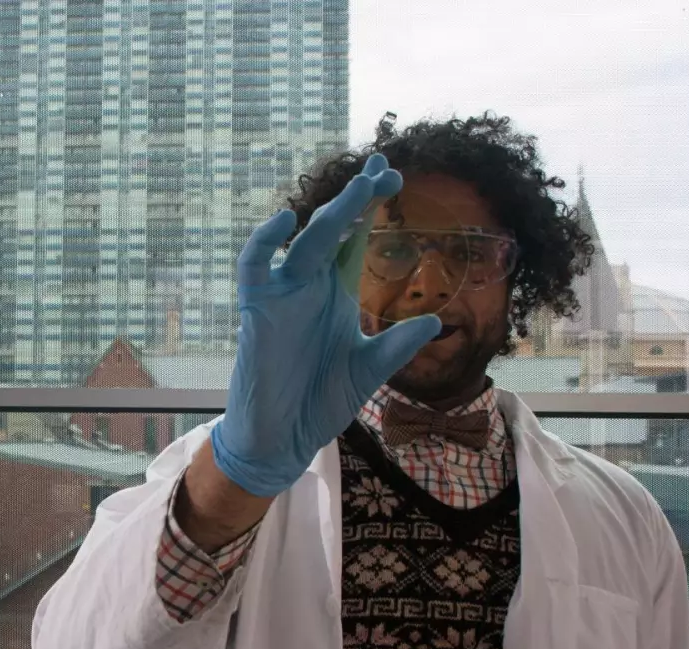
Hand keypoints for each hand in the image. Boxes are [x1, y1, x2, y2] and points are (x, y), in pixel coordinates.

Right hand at [211, 154, 441, 496]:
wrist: (282, 438)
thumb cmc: (320, 402)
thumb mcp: (369, 370)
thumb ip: (397, 345)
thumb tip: (435, 320)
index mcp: (337, 292)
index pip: (355, 238)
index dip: (370, 205)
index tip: (394, 176)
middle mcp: (310, 285)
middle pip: (333, 229)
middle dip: (356, 198)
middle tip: (384, 171)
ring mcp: (283, 294)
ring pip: (304, 242)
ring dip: (330, 215)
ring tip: (357, 190)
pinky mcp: (258, 310)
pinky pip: (254, 266)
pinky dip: (263, 242)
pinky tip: (286, 221)